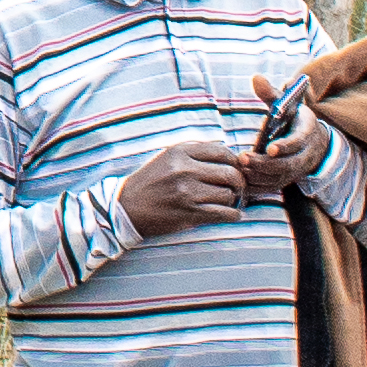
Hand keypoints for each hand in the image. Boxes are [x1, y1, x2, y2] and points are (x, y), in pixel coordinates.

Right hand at [120, 128, 254, 237]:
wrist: (128, 207)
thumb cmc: (151, 182)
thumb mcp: (168, 157)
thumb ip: (195, 154)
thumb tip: (230, 157)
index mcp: (180, 152)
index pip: (222, 151)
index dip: (234, 161)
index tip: (235, 169)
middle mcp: (185, 169)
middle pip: (230, 173)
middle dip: (238, 182)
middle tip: (237, 188)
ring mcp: (188, 192)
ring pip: (228, 194)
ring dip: (232, 200)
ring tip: (226, 201)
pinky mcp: (190, 212)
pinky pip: (224, 213)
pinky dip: (232, 215)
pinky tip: (229, 214)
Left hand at [240, 81, 328, 195]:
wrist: (313, 143)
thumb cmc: (293, 119)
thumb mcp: (286, 104)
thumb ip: (271, 93)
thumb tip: (256, 78)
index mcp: (306, 133)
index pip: (297, 142)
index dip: (285, 146)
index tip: (269, 148)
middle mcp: (304, 155)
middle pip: (286, 165)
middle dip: (264, 163)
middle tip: (243, 158)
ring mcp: (296, 171)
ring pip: (278, 178)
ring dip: (258, 175)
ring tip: (239, 167)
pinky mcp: (285, 181)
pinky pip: (272, 187)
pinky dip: (257, 185)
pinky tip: (240, 179)